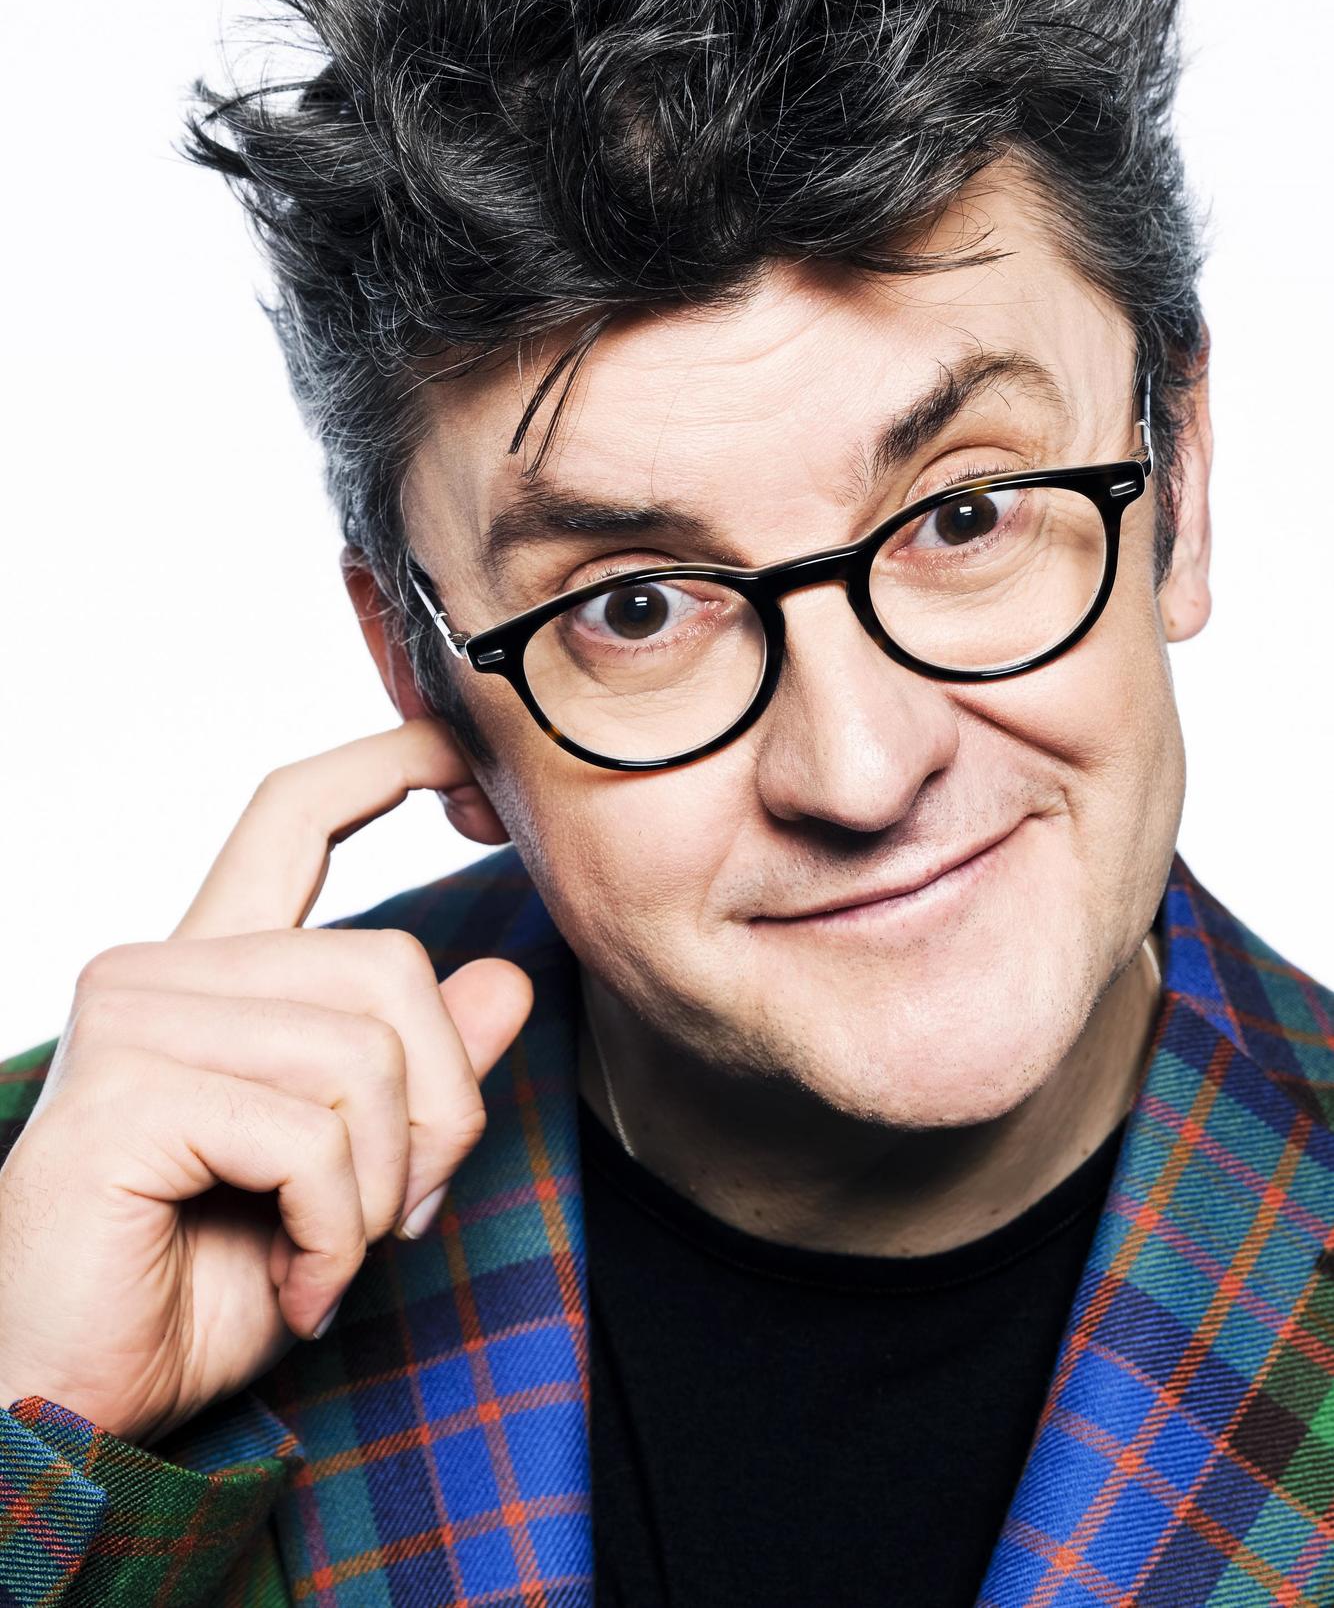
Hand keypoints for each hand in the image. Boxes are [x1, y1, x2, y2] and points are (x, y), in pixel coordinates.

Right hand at [0, 719, 532, 1446]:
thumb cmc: (198, 1291)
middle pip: (390, 964)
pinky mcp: (124, 1091)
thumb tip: (504, 980)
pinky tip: (294, 1283)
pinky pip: (314, 1135)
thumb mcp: (348, 1178)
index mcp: (211, 970)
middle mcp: (162, 969)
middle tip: (395, 1218)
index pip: (293, 815)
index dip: (381, 763)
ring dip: (381, 1190)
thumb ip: (418, 1077)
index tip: (454, 748)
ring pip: (366, 1053)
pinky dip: (335, 1231)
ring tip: (326, 1258)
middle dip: (439, 1110)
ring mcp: (134, 1019)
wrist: (76, 1409)